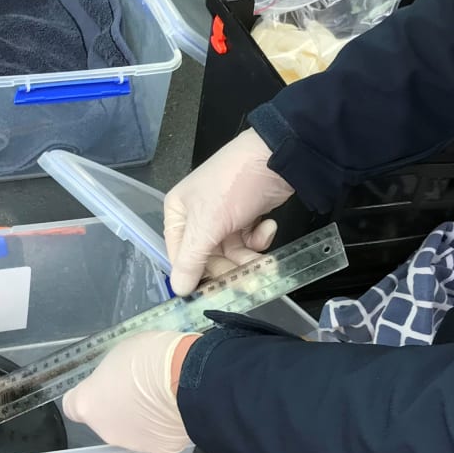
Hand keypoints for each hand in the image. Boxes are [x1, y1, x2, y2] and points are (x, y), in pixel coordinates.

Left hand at [62, 331, 198, 452]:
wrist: (189, 381)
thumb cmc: (150, 356)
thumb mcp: (121, 352)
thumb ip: (112, 374)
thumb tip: (119, 381)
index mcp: (89, 403)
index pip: (72, 405)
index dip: (88, 394)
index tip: (103, 383)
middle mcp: (105, 430)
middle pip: (105, 419)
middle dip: (117, 405)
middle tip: (139, 386)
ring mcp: (133, 443)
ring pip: (130, 431)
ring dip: (140, 418)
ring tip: (162, 396)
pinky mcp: (161, 449)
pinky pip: (156, 436)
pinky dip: (162, 426)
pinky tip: (175, 408)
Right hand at [164, 129, 293, 295]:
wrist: (276, 158)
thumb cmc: (234, 186)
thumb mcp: (208, 223)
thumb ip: (191, 259)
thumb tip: (177, 289)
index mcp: (179, 213)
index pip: (180, 256)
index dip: (197, 275)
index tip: (214, 293)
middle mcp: (197, 215)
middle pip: (209, 257)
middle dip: (230, 268)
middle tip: (249, 281)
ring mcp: (223, 216)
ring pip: (231, 252)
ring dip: (248, 257)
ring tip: (264, 262)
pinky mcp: (246, 215)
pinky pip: (247, 239)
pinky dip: (258, 238)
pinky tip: (268, 227)